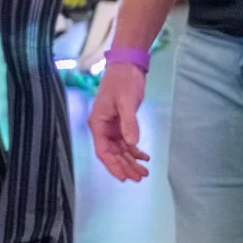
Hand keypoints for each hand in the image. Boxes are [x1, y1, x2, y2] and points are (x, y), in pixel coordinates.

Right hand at [87, 64, 149, 180]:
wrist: (128, 65)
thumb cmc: (123, 80)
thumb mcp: (126, 101)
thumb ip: (129, 123)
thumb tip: (132, 144)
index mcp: (98, 123)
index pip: (103, 151)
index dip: (113, 166)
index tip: (124, 177)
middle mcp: (103, 127)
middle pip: (112, 154)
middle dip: (125, 166)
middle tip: (139, 177)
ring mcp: (112, 126)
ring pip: (120, 150)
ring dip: (131, 161)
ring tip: (144, 172)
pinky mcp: (121, 122)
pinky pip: (126, 142)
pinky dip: (134, 150)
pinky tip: (144, 157)